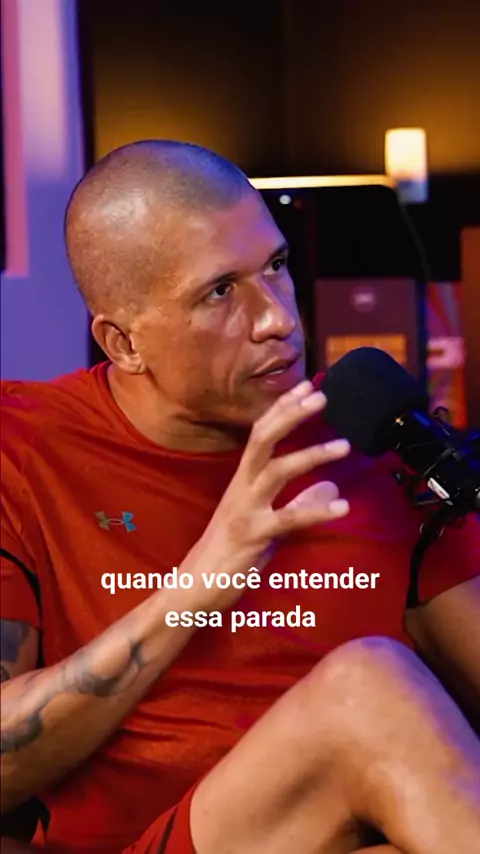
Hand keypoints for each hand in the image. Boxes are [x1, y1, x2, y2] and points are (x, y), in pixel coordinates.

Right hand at [190, 380, 349, 607]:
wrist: (194, 588)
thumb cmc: (230, 555)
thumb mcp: (266, 524)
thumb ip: (298, 502)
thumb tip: (333, 488)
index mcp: (241, 481)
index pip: (260, 433)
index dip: (282, 408)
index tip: (306, 387)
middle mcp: (241, 488)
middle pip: (262, 439)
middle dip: (290, 415)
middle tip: (321, 397)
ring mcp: (245, 510)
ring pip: (276, 471)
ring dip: (311, 455)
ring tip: (344, 446)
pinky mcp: (253, 536)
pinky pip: (288, 518)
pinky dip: (316, 510)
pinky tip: (343, 507)